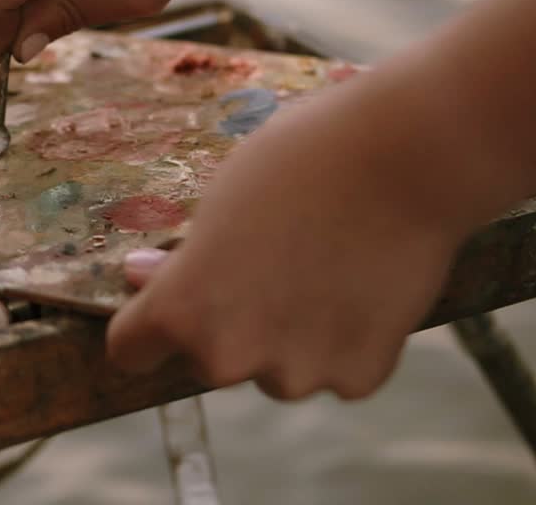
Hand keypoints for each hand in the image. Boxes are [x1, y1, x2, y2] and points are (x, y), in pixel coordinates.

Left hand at [106, 78, 470, 399]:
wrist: (405, 156)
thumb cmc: (299, 160)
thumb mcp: (218, 199)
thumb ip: (181, 257)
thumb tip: (142, 278)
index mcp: (180, 311)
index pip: (131, 350)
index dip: (148, 326)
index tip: (166, 306)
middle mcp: (227, 357)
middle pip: (210, 359)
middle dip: (229, 325)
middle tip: (269, 266)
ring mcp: (297, 374)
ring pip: (277, 369)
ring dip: (290, 339)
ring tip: (325, 269)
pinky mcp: (358, 378)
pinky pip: (337, 371)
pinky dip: (348, 342)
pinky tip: (363, 287)